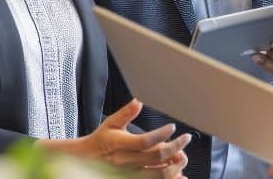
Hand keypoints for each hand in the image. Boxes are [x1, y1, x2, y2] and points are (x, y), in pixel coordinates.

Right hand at [40, 99, 189, 177]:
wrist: (86, 161)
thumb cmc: (100, 141)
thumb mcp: (110, 124)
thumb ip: (126, 113)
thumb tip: (138, 102)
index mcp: (121, 144)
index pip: (146, 140)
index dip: (162, 134)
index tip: (173, 127)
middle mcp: (127, 161)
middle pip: (156, 157)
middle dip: (175, 148)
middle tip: (185, 140)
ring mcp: (131, 173)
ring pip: (159, 174)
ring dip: (175, 166)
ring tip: (183, 157)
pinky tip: (180, 175)